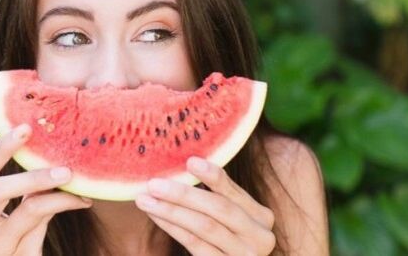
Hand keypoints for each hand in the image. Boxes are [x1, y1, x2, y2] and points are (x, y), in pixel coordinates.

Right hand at [0, 124, 92, 255]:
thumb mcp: (22, 215)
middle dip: (26, 167)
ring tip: (71, 176)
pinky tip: (83, 200)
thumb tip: (55, 153)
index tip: (26, 127)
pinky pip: (42, 225)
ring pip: (26, 208)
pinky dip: (63, 206)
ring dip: (51, 187)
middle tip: (52, 153)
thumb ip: (30, 191)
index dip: (2, 147)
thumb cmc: (21, 245)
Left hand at [135, 156, 275, 255]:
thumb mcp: (230, 215)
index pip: (234, 191)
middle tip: (154, 184)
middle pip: (218, 209)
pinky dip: (173, 228)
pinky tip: (156, 216)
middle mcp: (259, 237)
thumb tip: (185, 164)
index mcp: (261, 216)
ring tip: (145, 199)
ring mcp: (243, 255)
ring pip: (204, 227)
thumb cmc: (227, 236)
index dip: (213, 176)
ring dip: (171, 211)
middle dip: (183, 194)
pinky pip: (195, 244)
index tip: (190, 161)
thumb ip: (217, 194)